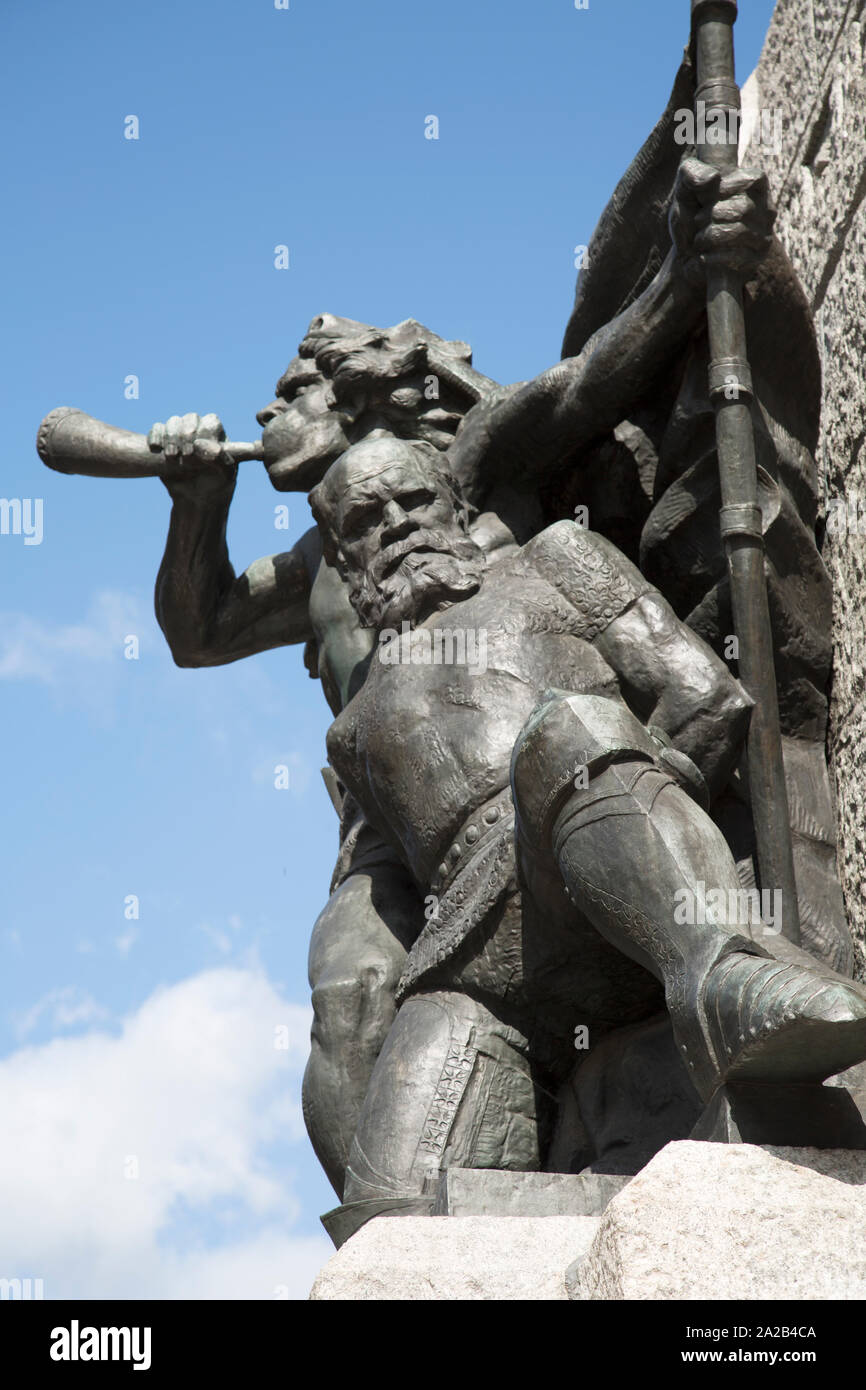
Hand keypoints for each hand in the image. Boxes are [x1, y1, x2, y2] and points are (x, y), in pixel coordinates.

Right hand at [149, 412, 236, 499]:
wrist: (195, 500)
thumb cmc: (216, 486)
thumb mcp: (227, 475)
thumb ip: (220, 458)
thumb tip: (199, 444)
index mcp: (218, 435)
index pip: (210, 422)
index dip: (204, 434)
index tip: (200, 452)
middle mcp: (199, 430)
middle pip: (190, 419)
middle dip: (186, 437)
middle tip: (186, 457)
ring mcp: (181, 435)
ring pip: (174, 422)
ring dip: (171, 437)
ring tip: (172, 456)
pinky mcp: (164, 441)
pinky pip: (157, 428)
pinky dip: (155, 436)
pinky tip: (156, 448)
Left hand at [669, 156, 775, 286]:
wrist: (686, 258)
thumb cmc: (689, 219)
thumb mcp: (683, 191)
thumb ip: (691, 174)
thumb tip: (713, 178)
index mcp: (753, 189)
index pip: (755, 179)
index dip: (729, 186)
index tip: (706, 195)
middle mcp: (764, 211)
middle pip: (744, 207)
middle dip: (712, 214)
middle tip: (698, 221)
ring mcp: (762, 236)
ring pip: (741, 231)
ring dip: (711, 235)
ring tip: (699, 239)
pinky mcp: (755, 260)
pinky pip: (737, 256)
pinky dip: (713, 256)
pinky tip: (703, 256)